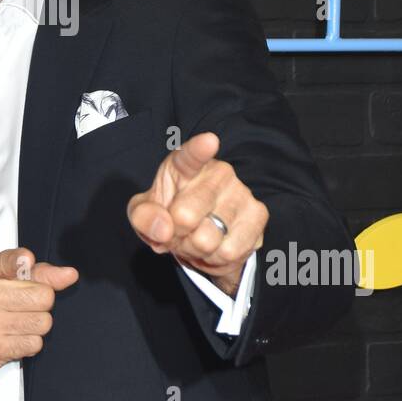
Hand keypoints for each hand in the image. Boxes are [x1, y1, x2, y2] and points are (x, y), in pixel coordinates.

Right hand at [0, 247, 78, 398]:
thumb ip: (33, 272)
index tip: (27, 264)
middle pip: (43, 296)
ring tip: (19, 321)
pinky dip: (30, 341)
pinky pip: (34, 344)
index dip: (25, 263)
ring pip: (43, 322)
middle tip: (25, 303)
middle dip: (41, 300)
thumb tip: (70, 275)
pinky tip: (14, 336)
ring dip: (37, 323)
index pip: (13, 261)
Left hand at [126, 131, 268, 294]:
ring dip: (195, 250)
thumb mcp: (144, 214)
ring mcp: (241, 191)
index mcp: (184, 165)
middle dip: (175, 236)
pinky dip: (215, 259)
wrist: (198, 236)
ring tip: (195, 240)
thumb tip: (164, 228)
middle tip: (176, 233)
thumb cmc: (169, 215)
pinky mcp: (258, 213)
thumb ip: (143, 216)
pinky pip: (229, 251)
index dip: (199, 149)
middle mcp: (218, 172)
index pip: (191, 156)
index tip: (209, 141)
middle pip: (186, 215)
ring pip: (208, 239)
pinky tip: (214, 247)